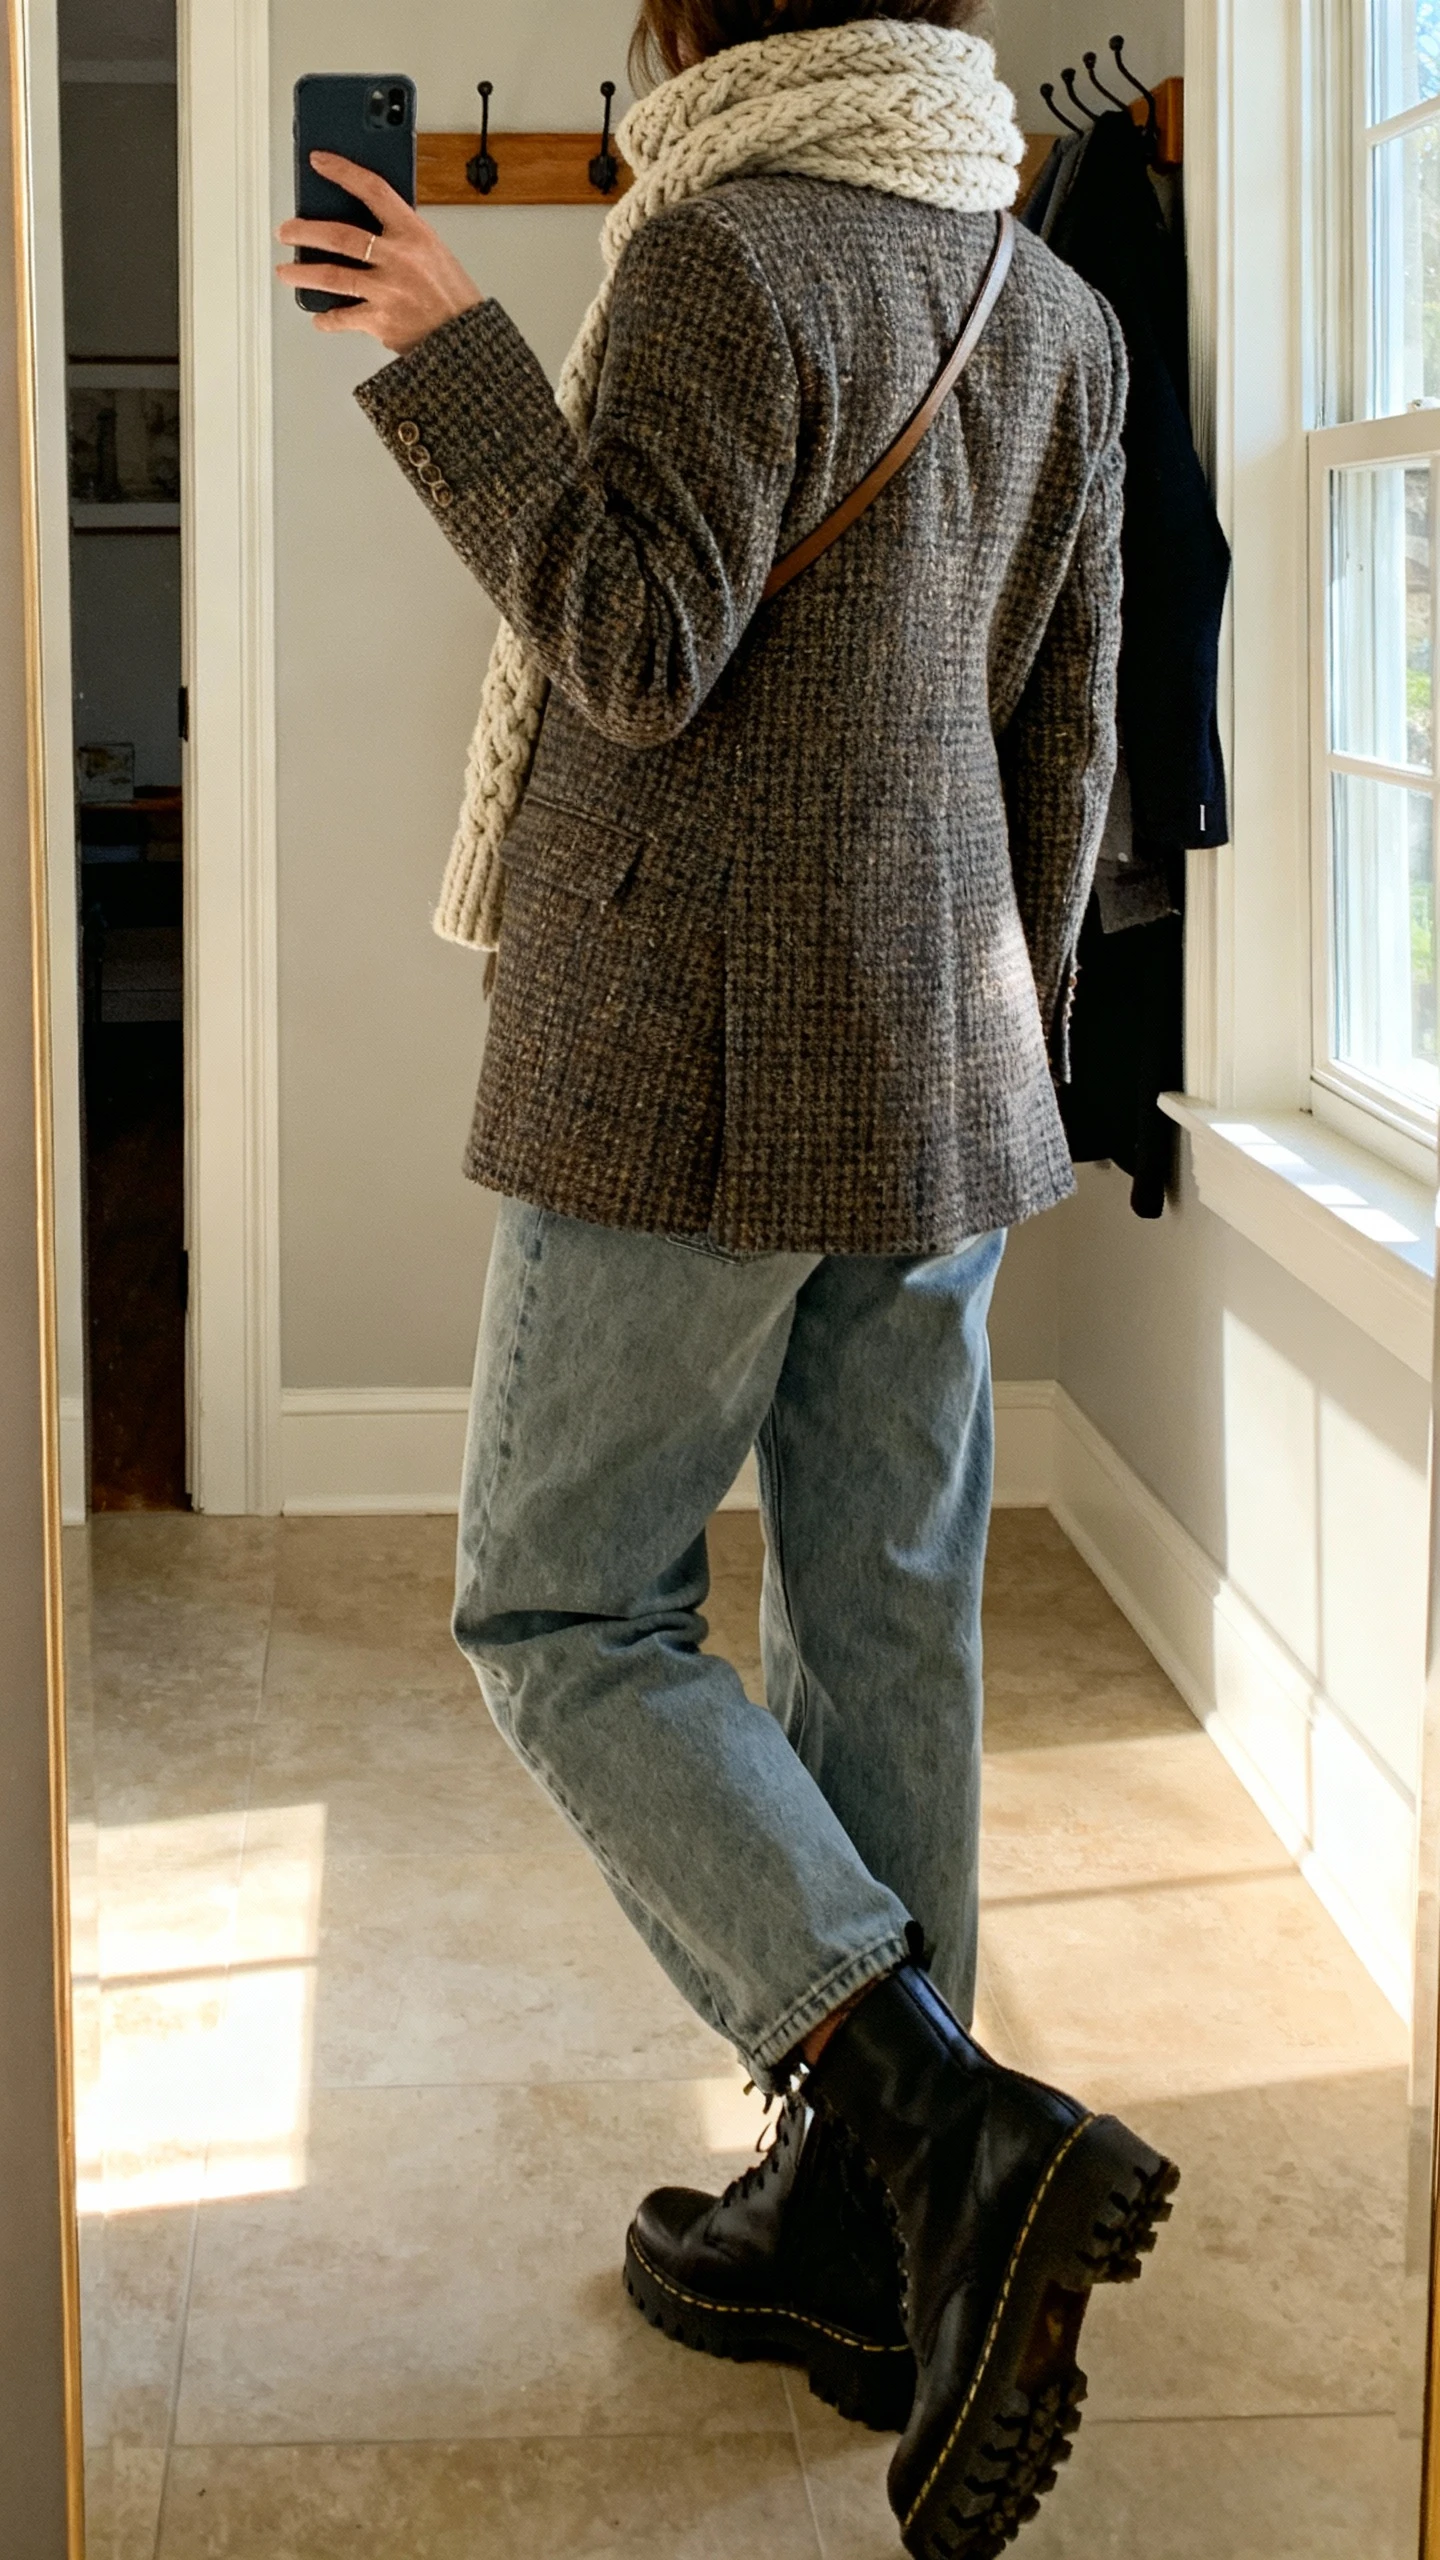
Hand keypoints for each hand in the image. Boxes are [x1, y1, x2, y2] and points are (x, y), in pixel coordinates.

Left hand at [276, 153, 482, 353]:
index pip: (373, 190)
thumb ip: (400, 237)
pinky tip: (320, 317)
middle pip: (340, 236)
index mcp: (414, 233)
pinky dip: (328, 319)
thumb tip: (362, 227)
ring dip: (303, 273)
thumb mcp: (433, 252)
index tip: (319, 162)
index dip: (343, 171)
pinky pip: (344, 318)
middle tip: (287, 231)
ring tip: (286, 271)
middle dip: (306, 231)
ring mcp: (388, 291)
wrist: (466, 340)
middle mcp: (398, 259)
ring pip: (333, 277)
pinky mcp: (381, 321)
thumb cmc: (451, 296)